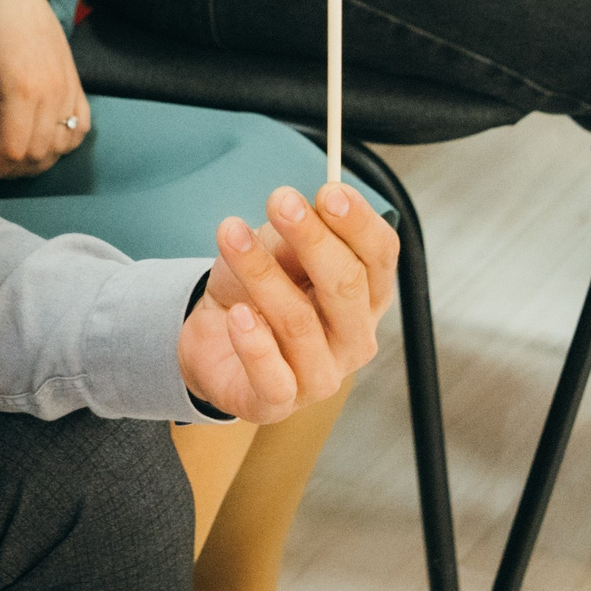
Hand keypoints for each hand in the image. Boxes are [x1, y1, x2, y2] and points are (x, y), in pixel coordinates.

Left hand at [0, 0, 88, 178]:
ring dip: (37, 159)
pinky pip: (81, 129)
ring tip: (13, 151)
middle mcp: (52, 94)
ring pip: (61, 147)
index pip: (14, 151)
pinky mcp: (77, 86)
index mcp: (22, 91)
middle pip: (38, 155)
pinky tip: (43, 139)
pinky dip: (63, 143)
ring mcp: (69, 90)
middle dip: (11, 168)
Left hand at [178, 183, 398, 422]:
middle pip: (347, 286)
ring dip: (261, 272)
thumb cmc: (254, 292)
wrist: (212, 342)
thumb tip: (303, 209)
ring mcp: (322, 375)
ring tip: (230, 236)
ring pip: (300, 321)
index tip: (328, 189)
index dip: (358, 222)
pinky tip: (235, 314)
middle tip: (280, 201)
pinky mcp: (280, 401)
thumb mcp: (273, 253)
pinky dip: (253, 342)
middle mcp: (353, 337)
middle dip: (313, 238)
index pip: (379, 255)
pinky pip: (272, 374)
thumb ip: (292, 237)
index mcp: (366, 295)